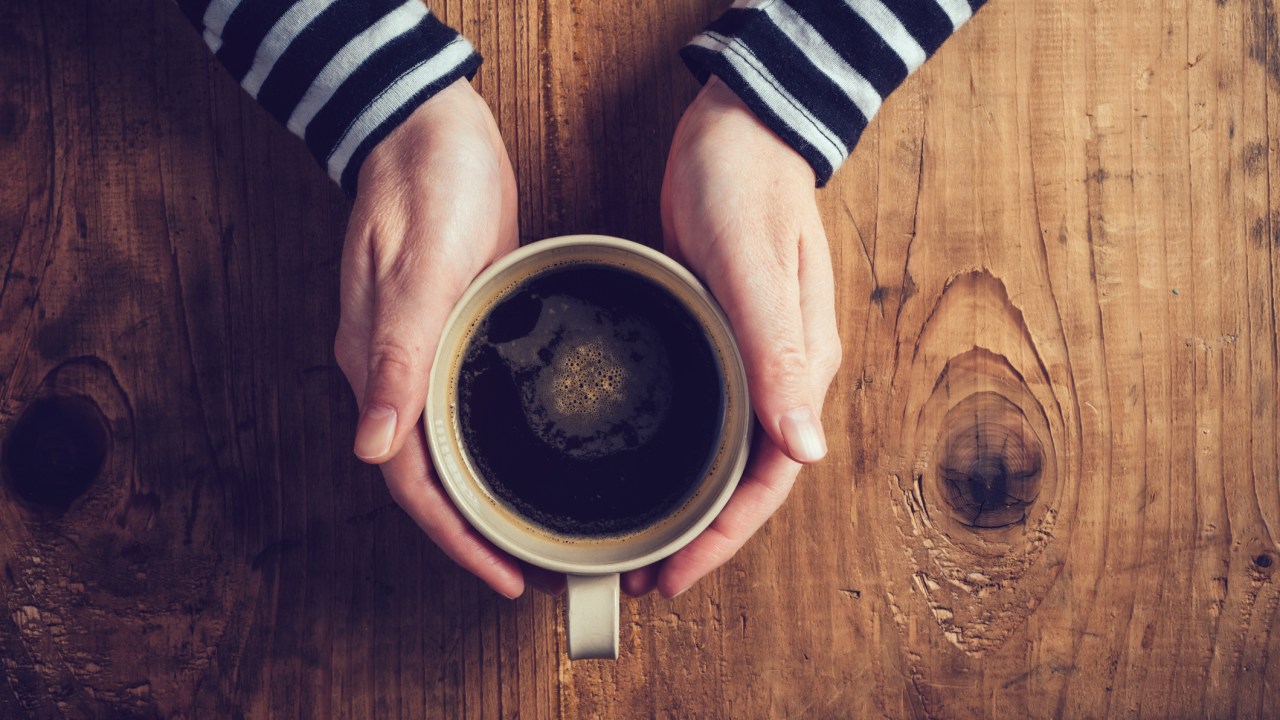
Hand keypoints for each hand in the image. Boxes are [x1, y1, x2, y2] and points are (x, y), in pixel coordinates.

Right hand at [335, 79, 557, 598]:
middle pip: (433, 477)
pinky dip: (497, 444)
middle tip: (536, 567)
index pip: (411, 482)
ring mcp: (427, 352)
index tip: (503, 576)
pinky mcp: (457, 329)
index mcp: (380, 366)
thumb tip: (372, 447)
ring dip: (490, 496)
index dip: (456, 538)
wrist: (432, 129)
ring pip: (453, 448)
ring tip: (538, 530)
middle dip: (478, 532)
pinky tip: (532, 457)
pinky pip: (470, 408)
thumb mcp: (418, 269)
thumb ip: (397, 358)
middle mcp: (398, 372)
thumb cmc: (424, 185)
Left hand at [624, 76, 841, 597]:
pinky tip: (649, 470)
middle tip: (645, 577)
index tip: (675, 576)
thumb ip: (777, 355)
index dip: (724, 536)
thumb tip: (808, 451)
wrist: (740, 125)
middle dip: (704, 537)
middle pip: (750, 480)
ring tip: (642, 543)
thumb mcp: (751, 267)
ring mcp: (757, 357)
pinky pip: (711, 418)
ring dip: (692, 505)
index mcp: (800, 366)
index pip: (770, 478)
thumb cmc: (744, 185)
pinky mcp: (726, 337)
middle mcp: (785, 374)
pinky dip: (683, 457)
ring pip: (730, 455)